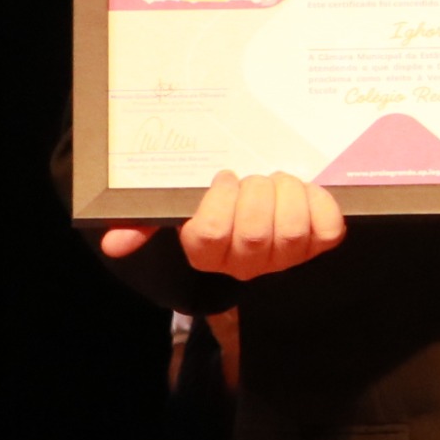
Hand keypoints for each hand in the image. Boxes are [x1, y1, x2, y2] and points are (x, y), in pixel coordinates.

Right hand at [99, 168, 345, 278]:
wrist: (256, 213)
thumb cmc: (214, 206)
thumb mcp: (176, 210)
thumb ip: (142, 221)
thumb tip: (111, 243)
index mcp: (206, 253)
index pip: (210, 234)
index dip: (221, 201)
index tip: (226, 177)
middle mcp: (246, 263)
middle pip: (255, 233)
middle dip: (256, 193)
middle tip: (254, 177)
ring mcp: (285, 257)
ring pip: (292, 231)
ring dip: (287, 193)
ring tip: (278, 180)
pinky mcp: (318, 245)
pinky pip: (328, 230)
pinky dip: (321, 203)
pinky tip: (307, 190)